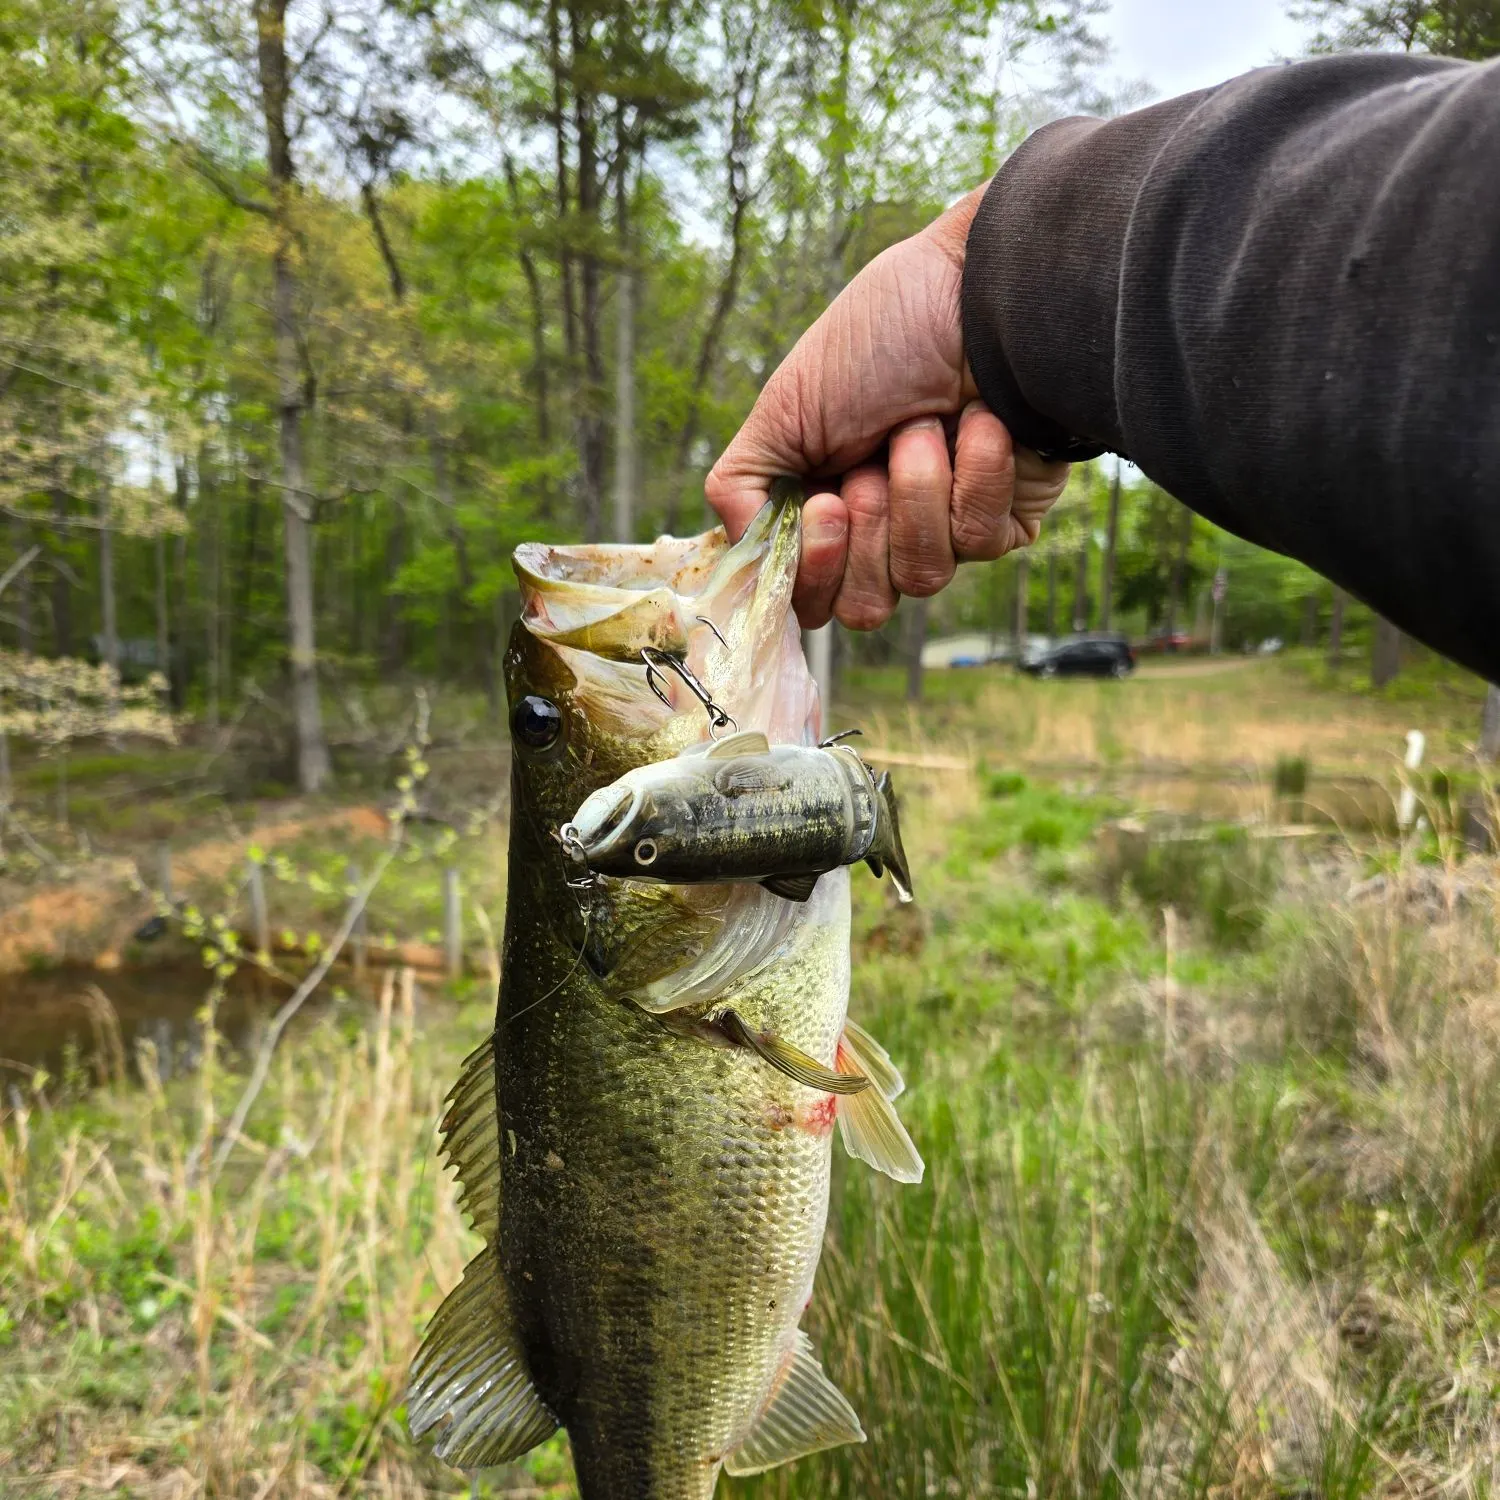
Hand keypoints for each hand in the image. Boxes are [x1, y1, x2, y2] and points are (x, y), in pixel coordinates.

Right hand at [705, 186, 1070, 629]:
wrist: (979, 291)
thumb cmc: (883, 334)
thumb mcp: (786, 407)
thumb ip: (742, 489)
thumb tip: (745, 558)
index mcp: (827, 509)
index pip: (811, 600)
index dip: (815, 572)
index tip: (825, 507)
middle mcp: (885, 529)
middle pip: (865, 607)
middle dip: (867, 528)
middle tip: (872, 459)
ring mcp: (948, 529)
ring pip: (922, 577)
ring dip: (915, 491)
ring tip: (923, 425)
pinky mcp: (1009, 518)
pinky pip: (982, 541)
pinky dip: (974, 473)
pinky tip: (980, 422)